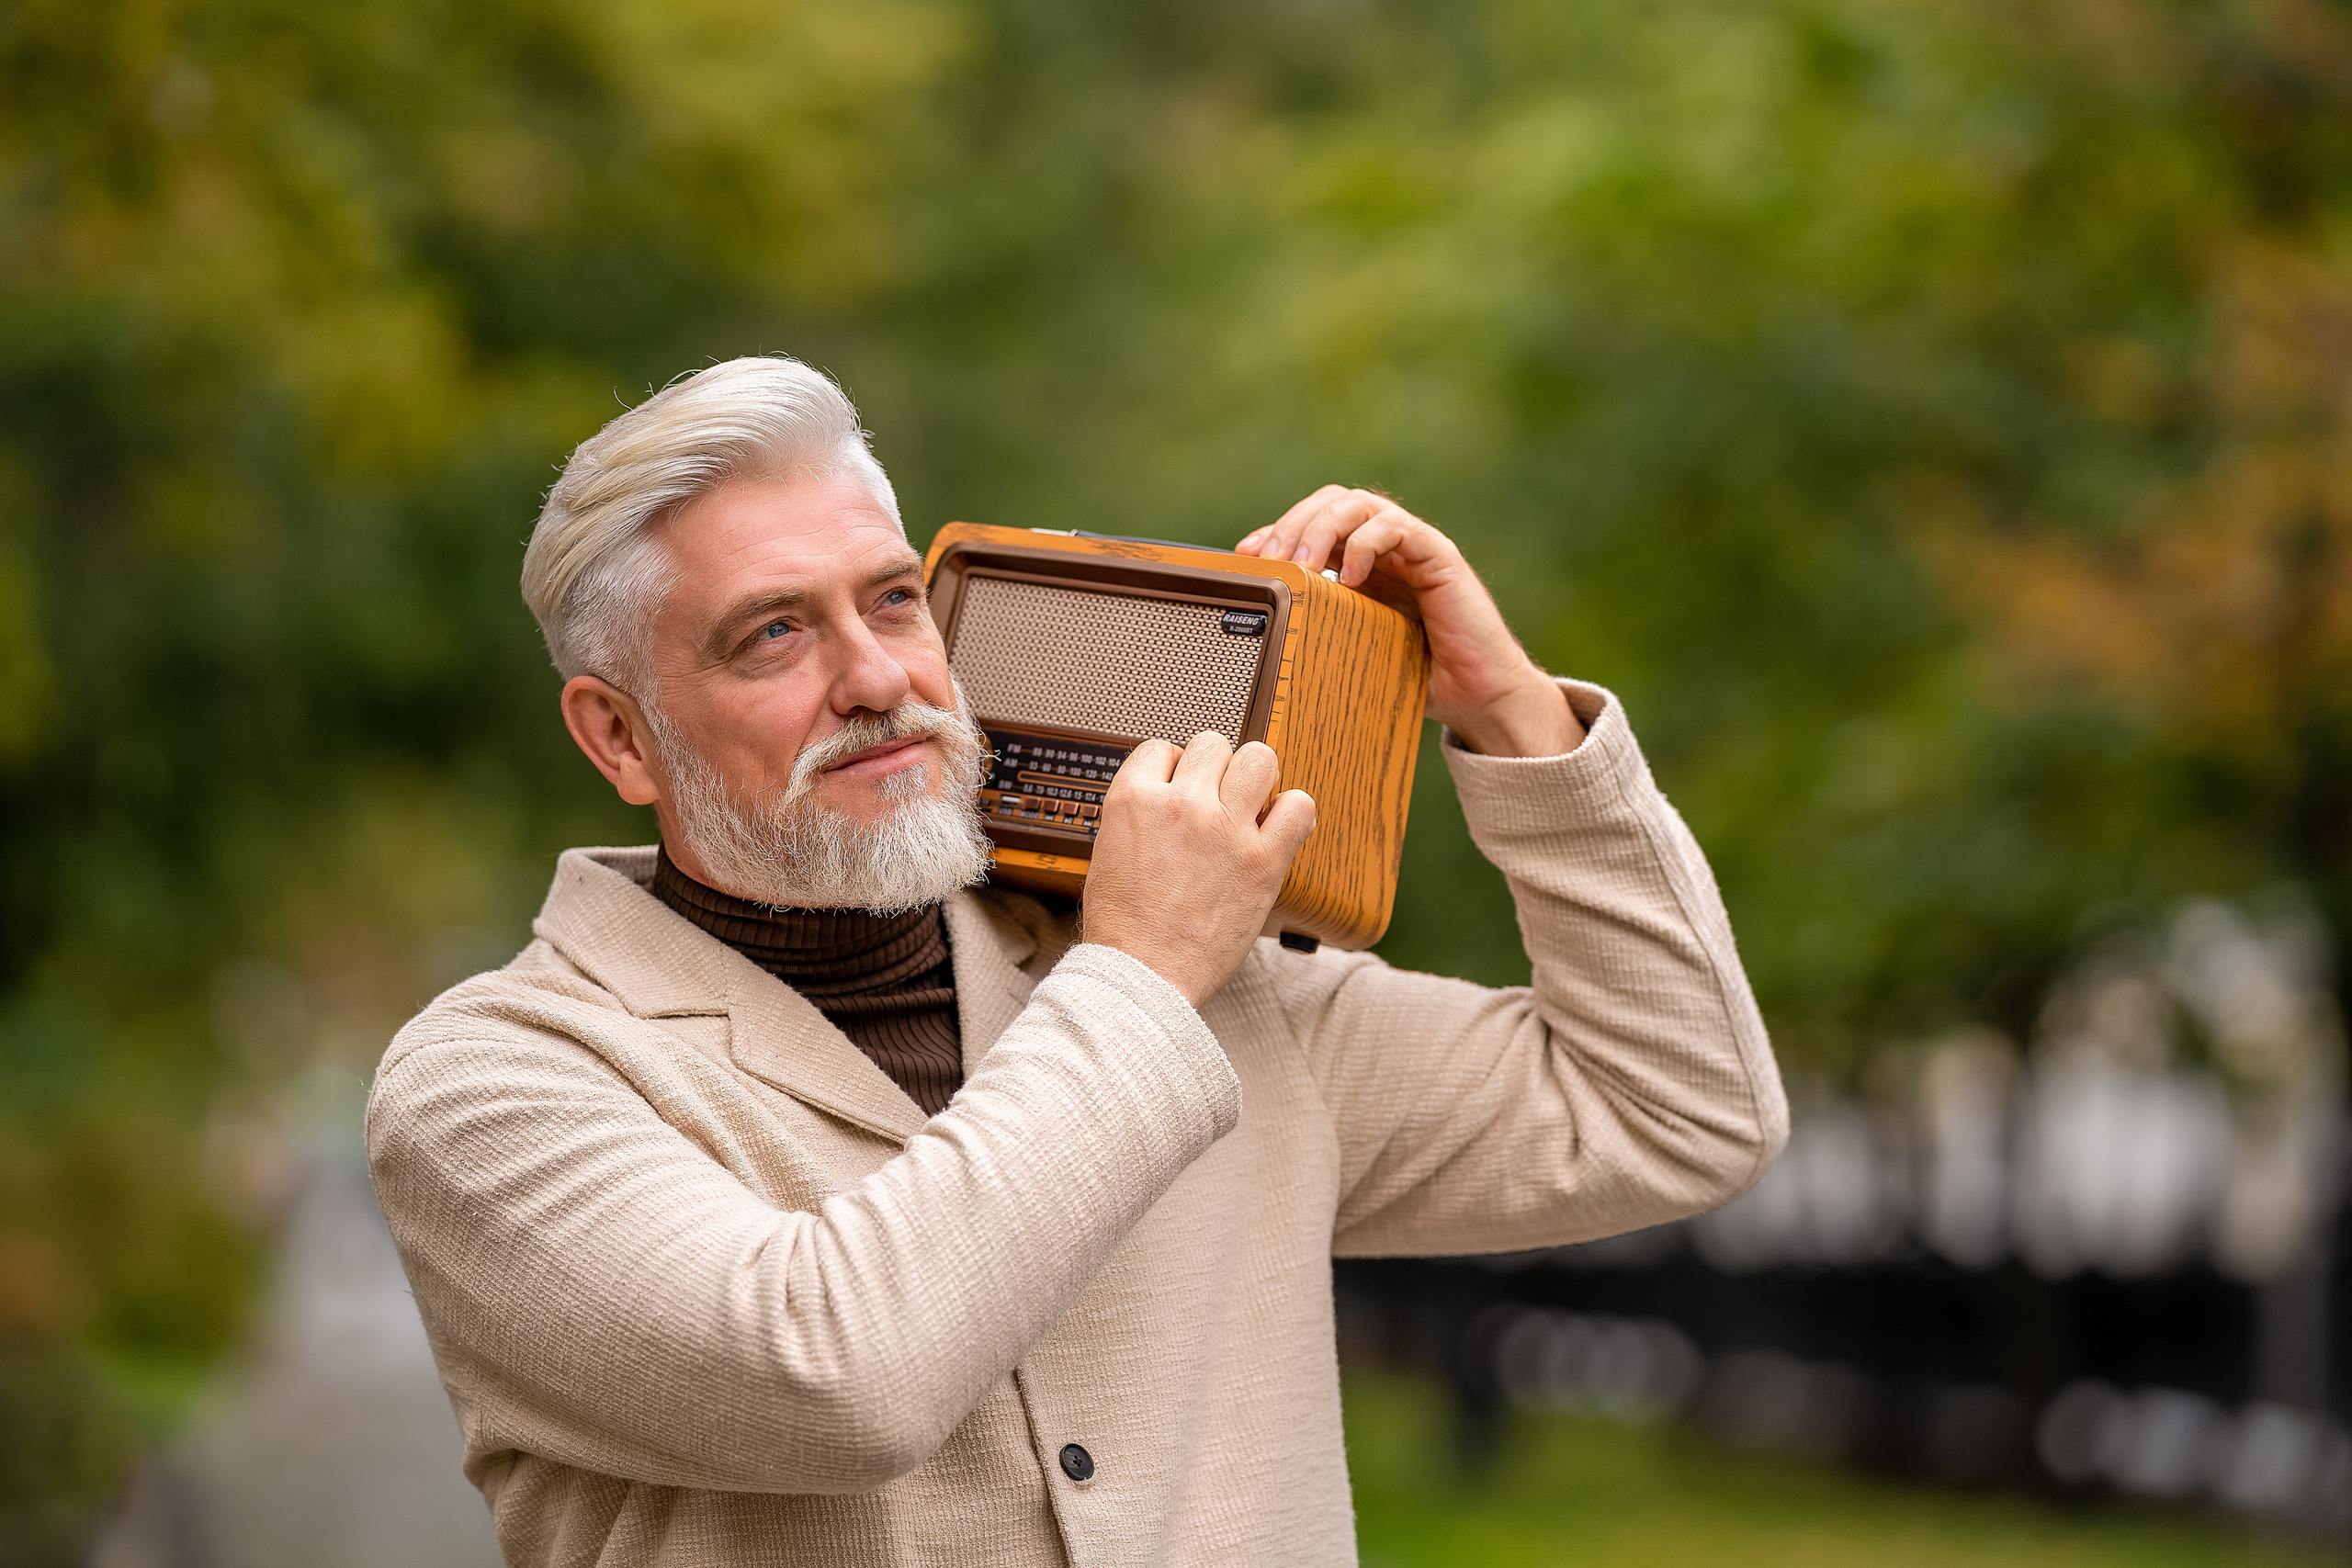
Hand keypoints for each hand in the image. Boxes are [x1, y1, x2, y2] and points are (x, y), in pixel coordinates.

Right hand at [1080, 733, 1316, 1004]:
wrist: (1142, 977)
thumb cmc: (1123, 928)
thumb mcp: (1109, 852)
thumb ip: (1139, 815)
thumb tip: (1168, 795)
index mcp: (1133, 800)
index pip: (1164, 748)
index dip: (1176, 770)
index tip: (1183, 792)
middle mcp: (1181, 805)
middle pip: (1214, 744)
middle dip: (1217, 769)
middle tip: (1218, 801)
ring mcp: (1225, 830)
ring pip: (1260, 758)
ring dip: (1257, 780)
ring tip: (1250, 808)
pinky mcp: (1263, 862)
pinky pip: (1299, 807)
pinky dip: (1294, 814)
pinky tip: (1279, 831)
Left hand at [1237, 487, 1583, 757]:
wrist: (1477, 698)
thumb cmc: (1419, 679)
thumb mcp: (1353, 650)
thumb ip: (1319, 630)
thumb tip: (1264, 635)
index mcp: (1364, 564)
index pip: (1314, 522)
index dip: (1277, 530)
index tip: (1247, 555)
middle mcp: (1387, 548)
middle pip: (1332, 501)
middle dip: (1293, 523)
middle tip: (1272, 559)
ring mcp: (1413, 547)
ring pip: (1360, 505)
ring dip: (1321, 528)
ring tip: (1303, 565)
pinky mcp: (1439, 556)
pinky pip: (1397, 528)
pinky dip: (1365, 543)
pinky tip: (1349, 577)